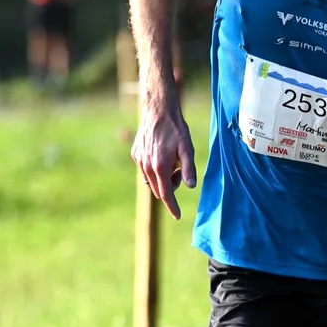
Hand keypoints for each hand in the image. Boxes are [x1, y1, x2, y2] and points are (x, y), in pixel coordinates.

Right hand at [131, 95, 195, 219]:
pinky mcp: (136, 154)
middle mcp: (146, 166)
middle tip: (180, 171)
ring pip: (150, 181)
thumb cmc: (176, 129)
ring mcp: (139, 160)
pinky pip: (145, 169)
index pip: (165, 194)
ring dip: (162, 179)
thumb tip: (191, 186)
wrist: (158, 110)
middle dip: (170, 186)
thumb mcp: (187, 148)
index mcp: (160, 167)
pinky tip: (162, 155)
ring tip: (172, 162)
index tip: (178, 216)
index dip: (172, 206)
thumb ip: (188, 168)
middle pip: (158, 189)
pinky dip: (154, 169)